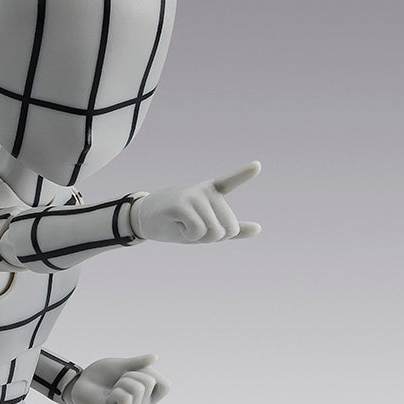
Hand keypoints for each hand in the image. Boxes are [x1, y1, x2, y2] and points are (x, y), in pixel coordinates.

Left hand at [68, 355, 170, 403]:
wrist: (80, 383)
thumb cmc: (101, 375)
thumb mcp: (121, 366)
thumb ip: (138, 363)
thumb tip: (155, 357)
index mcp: (148, 396)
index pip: (166, 385)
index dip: (153, 373)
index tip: (136, 371)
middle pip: (150, 382)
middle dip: (131, 373)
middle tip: (118, 380)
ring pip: (138, 388)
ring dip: (121, 382)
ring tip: (113, 388)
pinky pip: (126, 398)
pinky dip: (116, 391)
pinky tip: (108, 397)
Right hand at [130, 161, 260, 242]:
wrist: (144, 221)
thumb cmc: (178, 224)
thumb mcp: (207, 229)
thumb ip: (231, 229)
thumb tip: (258, 228)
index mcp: (213, 192)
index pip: (231, 181)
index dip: (243, 174)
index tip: (257, 165)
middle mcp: (206, 191)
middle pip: (228, 228)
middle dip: (212, 238)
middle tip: (193, 229)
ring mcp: (193, 195)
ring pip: (214, 232)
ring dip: (198, 238)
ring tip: (184, 226)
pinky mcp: (181, 203)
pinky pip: (198, 231)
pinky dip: (189, 236)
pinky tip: (177, 226)